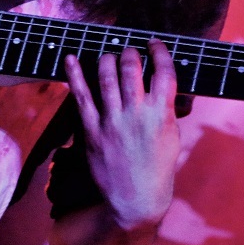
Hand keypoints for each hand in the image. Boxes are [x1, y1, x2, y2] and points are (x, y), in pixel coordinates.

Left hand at [65, 39, 179, 230]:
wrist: (135, 200)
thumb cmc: (158, 168)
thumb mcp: (173, 136)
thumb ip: (168, 108)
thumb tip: (166, 85)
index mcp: (162, 115)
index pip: (164, 72)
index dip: (159, 52)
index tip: (154, 44)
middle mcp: (137, 114)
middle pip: (132, 69)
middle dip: (130, 52)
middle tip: (130, 50)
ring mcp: (113, 122)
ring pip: (107, 77)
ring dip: (107, 59)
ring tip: (109, 55)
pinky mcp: (93, 131)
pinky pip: (81, 97)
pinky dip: (75, 75)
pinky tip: (70, 59)